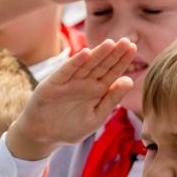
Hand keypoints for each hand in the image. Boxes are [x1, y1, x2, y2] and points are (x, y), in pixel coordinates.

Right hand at [7, 38, 137, 159]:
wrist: (43, 136)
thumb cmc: (71, 127)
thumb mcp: (96, 116)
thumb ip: (112, 99)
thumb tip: (129, 81)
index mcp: (97, 90)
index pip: (112, 72)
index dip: (122, 61)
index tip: (133, 48)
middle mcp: (85, 82)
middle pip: (102, 65)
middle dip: (114, 53)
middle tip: (127, 41)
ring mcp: (69, 82)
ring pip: (86, 65)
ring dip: (98, 54)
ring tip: (111, 43)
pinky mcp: (54, 84)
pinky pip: (66, 72)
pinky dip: (75, 63)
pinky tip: (86, 54)